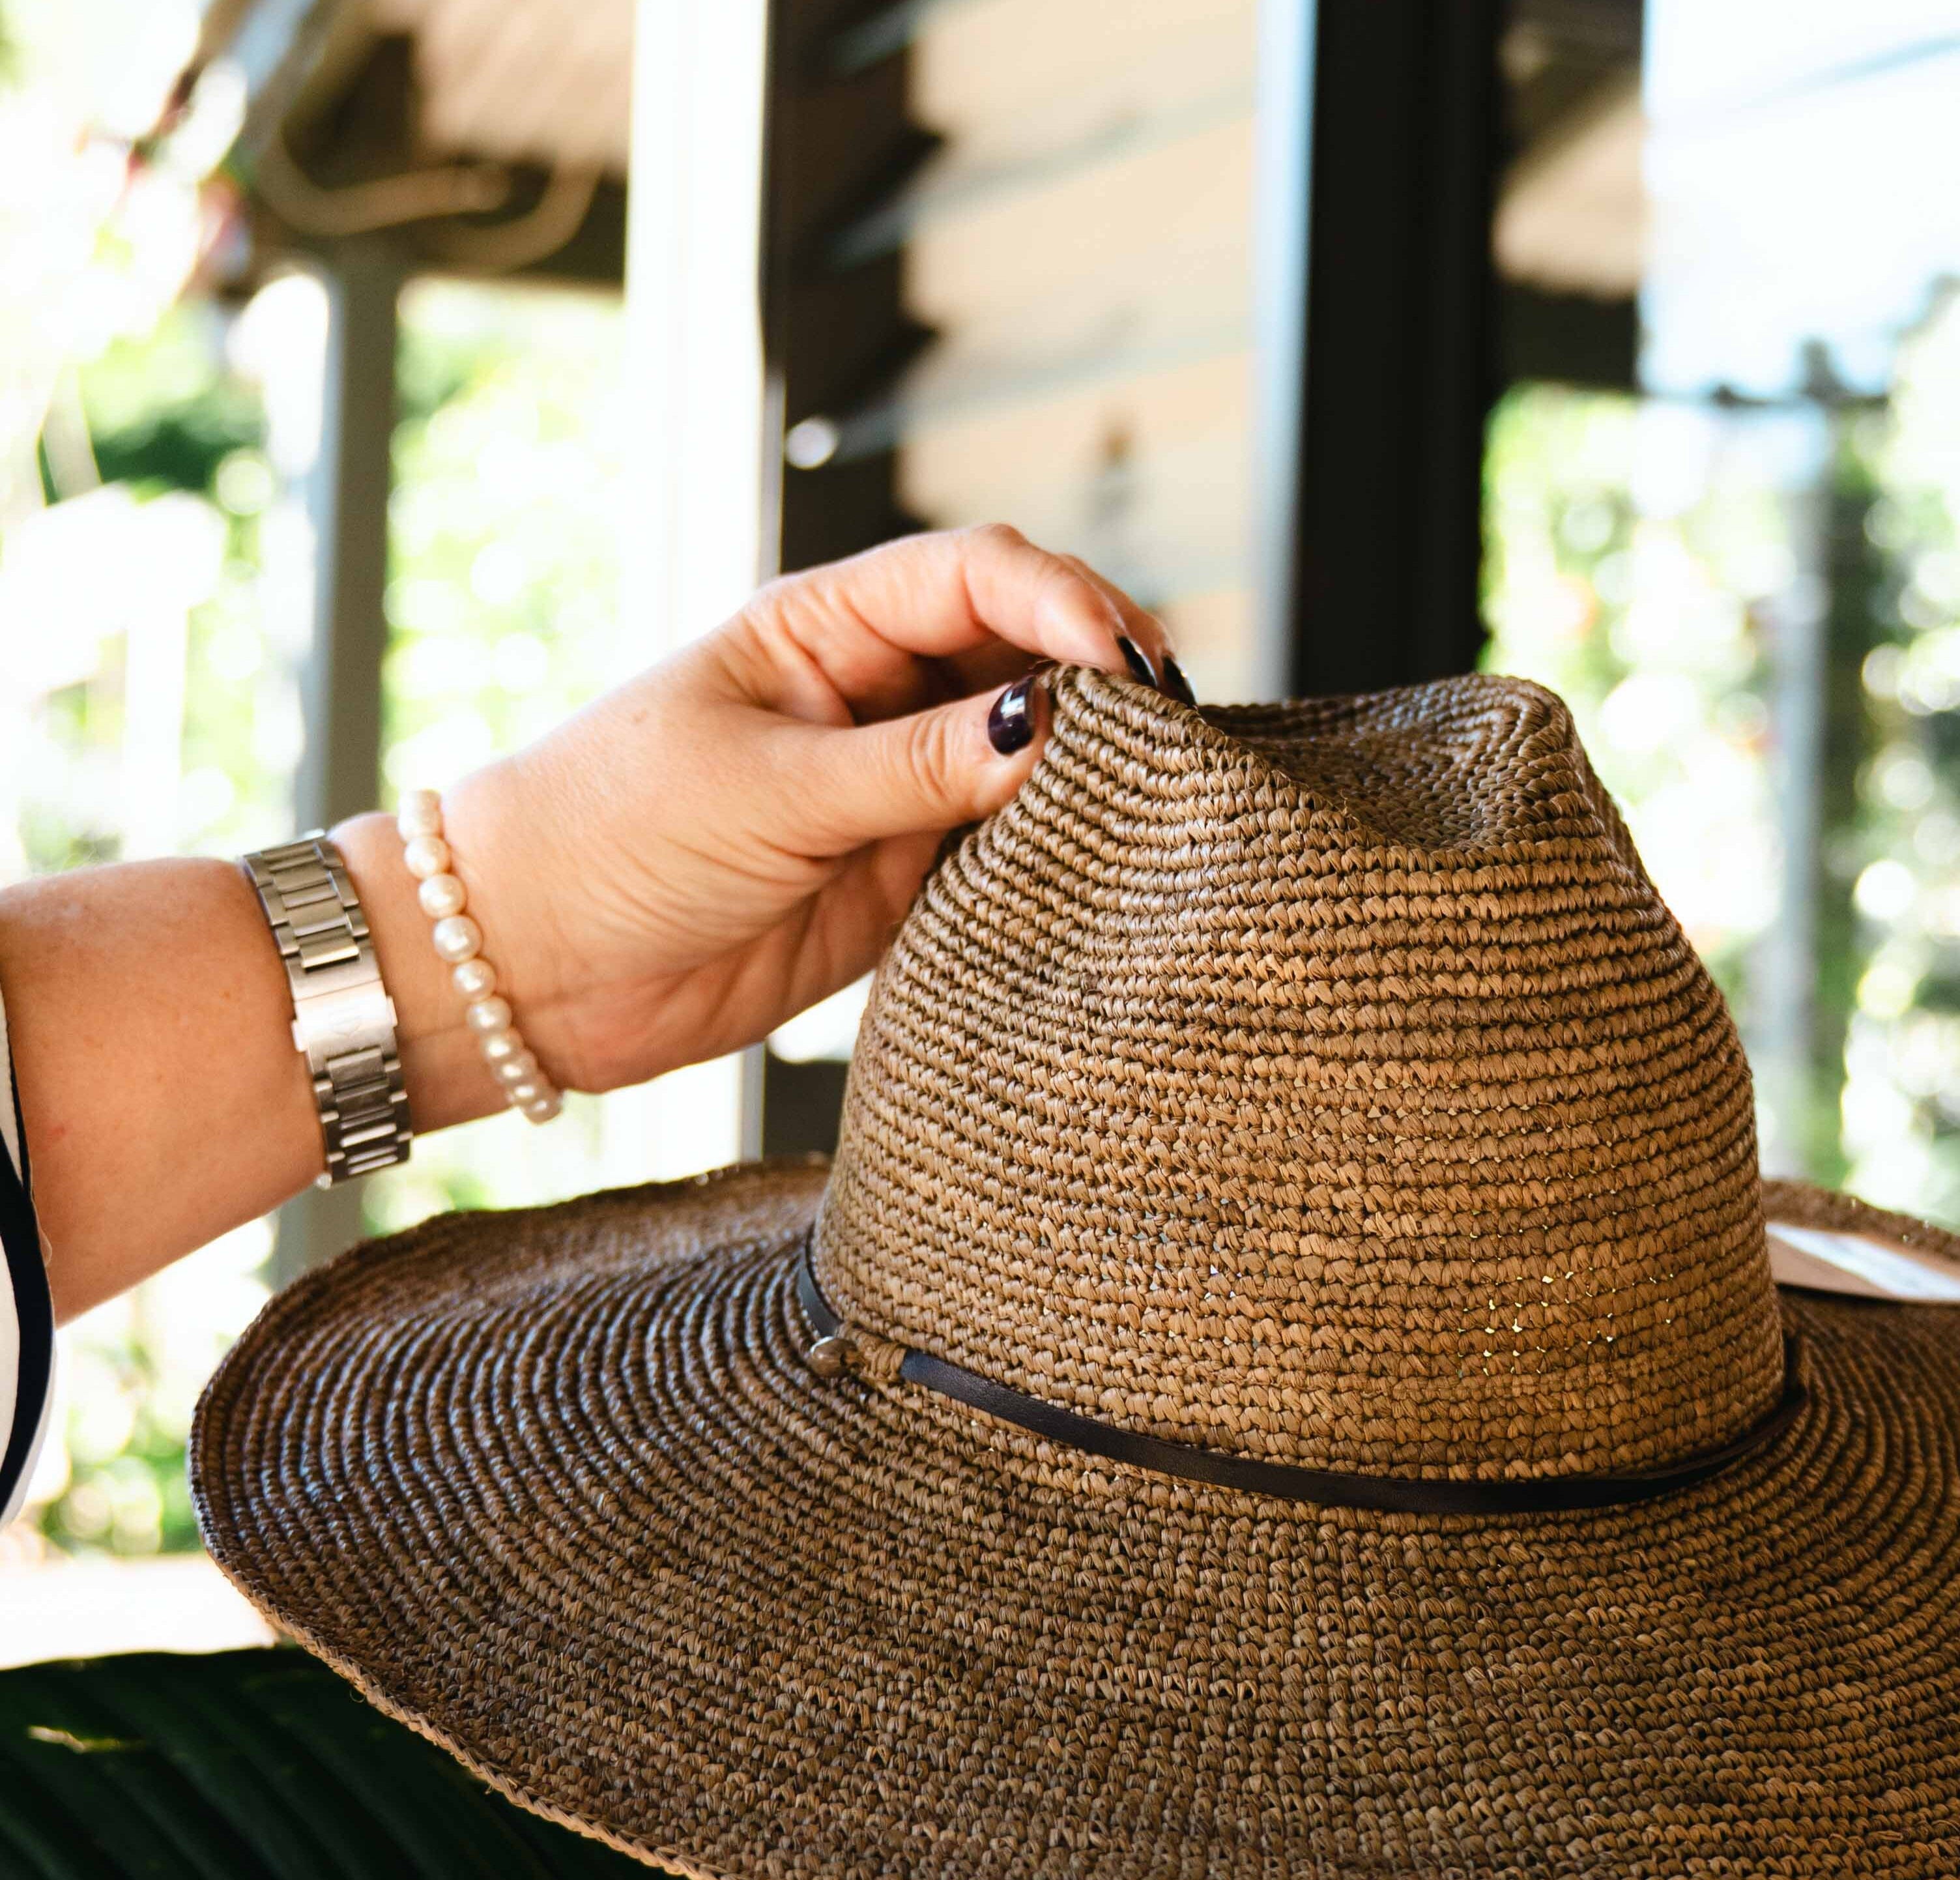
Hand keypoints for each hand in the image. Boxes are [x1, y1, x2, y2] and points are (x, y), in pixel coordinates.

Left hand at [343, 523, 1183, 1107]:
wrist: (531, 969)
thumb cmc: (612, 840)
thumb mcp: (773, 791)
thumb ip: (920, 766)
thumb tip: (1057, 729)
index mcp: (826, 627)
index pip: (977, 575)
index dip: (1065, 603)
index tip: (1127, 665)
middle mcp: (874, 696)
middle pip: (1025, 656)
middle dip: (1103, 681)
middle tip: (1174, 733)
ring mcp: (895, 791)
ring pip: (1030, 759)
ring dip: (1090, 773)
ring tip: (1159, 800)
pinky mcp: (902, 885)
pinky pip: (1006, 855)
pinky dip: (1058, 857)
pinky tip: (1102, 867)